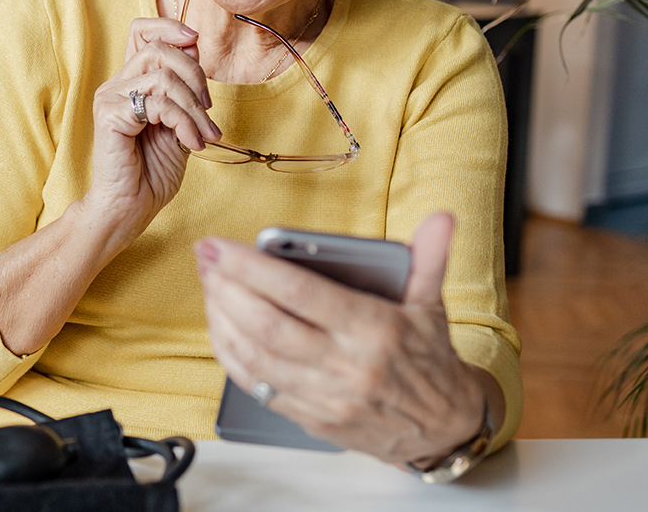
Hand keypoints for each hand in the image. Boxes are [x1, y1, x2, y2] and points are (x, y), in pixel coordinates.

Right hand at [76, 17, 220, 250]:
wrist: (131, 209)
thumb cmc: (152, 172)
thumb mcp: (180, 123)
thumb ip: (185, 90)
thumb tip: (195, 48)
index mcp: (131, 82)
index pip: (141, 30)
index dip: (169, 27)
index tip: (195, 41)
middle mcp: (116, 85)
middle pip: (158, 49)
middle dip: (195, 75)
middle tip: (208, 110)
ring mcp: (110, 99)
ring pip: (162, 76)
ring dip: (193, 107)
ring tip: (202, 135)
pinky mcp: (109, 117)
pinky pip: (157, 104)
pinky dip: (183, 122)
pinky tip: (190, 144)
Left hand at [195, 212, 490, 464]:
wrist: (443, 429)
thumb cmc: (430, 359)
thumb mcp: (433, 305)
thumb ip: (431, 258)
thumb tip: (443, 218)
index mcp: (375, 329)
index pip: (300, 292)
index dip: (252, 267)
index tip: (220, 245)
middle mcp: (347, 366)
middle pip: (268, 325)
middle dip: (225, 288)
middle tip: (203, 259)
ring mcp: (326, 397)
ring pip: (256, 357)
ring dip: (222, 319)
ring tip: (208, 286)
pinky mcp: (311, 419)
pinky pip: (258, 387)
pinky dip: (232, 356)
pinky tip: (219, 328)